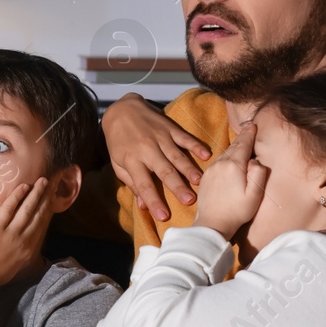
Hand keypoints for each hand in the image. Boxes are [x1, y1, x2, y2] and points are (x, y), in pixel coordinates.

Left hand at [0, 178, 51, 293]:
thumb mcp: (11, 266)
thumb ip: (17, 252)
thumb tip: (21, 243)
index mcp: (27, 252)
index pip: (41, 227)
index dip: (47, 211)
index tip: (52, 199)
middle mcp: (24, 242)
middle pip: (39, 216)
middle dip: (46, 198)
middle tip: (51, 183)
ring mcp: (11, 235)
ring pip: (28, 209)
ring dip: (37, 193)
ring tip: (43, 181)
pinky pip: (9, 208)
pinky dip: (18, 196)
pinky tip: (24, 186)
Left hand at [101, 94, 212, 222]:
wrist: (120, 110)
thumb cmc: (119, 142)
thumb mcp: (118, 163)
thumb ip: (132, 184)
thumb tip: (143, 206)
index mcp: (132, 161)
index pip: (144, 185)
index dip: (153, 201)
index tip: (163, 216)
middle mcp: (146, 150)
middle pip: (164, 171)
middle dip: (177, 187)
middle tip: (189, 201)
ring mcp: (160, 137)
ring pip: (176, 156)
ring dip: (189, 169)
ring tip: (200, 182)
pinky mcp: (169, 127)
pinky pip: (184, 137)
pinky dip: (195, 145)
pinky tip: (206, 154)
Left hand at [191, 122, 267, 239]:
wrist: (212, 224)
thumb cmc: (237, 212)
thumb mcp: (254, 194)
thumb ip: (258, 173)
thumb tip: (255, 160)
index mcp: (233, 166)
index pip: (243, 144)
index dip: (249, 134)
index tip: (254, 124)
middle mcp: (220, 164)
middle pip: (233, 147)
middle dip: (242, 137)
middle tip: (248, 128)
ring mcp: (210, 171)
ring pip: (224, 153)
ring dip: (233, 146)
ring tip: (240, 141)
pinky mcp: (205, 179)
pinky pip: (217, 162)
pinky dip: (225, 156)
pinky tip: (228, 158)